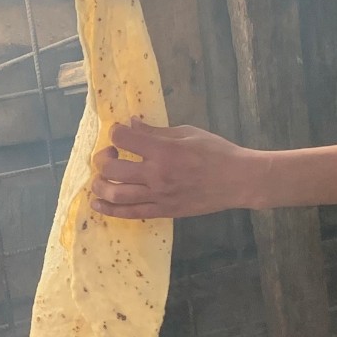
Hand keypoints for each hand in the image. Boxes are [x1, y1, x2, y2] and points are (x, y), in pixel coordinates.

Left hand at [89, 119, 264, 218]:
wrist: (238, 181)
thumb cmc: (217, 152)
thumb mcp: (188, 132)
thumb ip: (156, 131)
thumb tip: (131, 123)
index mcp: (164, 151)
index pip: (124, 139)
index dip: (116, 132)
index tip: (119, 132)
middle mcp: (157, 175)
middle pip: (111, 169)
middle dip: (102, 159)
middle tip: (109, 154)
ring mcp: (159, 196)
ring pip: (115, 194)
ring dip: (99, 185)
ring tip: (100, 178)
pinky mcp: (163, 211)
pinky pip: (130, 213)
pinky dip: (109, 209)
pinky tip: (97, 202)